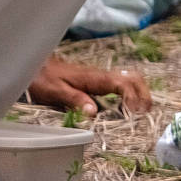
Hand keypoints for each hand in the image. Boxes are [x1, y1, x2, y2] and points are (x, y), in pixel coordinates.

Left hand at [25, 53, 151, 116]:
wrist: (35, 66)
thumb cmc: (43, 78)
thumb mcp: (54, 91)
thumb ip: (73, 99)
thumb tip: (93, 112)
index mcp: (94, 78)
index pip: (123, 84)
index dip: (133, 98)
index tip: (134, 114)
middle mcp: (102, 77)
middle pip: (134, 79)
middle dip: (144, 95)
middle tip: (145, 114)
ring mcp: (101, 79)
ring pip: (130, 81)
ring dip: (140, 95)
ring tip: (141, 115)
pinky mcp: (98, 83)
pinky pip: (121, 86)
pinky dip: (130, 96)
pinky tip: (127, 111)